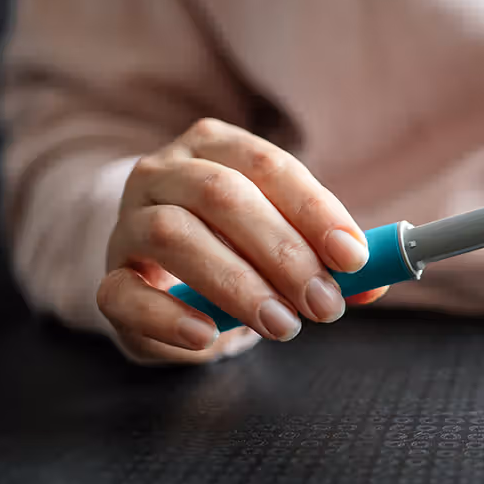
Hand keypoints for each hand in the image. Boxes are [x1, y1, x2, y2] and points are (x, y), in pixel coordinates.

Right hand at [98, 118, 386, 363]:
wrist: (157, 268)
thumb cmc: (232, 245)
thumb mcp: (282, 240)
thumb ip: (326, 257)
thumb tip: (376, 283)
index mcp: (215, 147)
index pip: (268, 166)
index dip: (314, 210)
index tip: (352, 257)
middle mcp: (163, 173)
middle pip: (222, 196)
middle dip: (283, 253)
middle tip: (324, 303)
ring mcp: (127, 222)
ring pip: (172, 235)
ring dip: (236, 283)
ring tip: (282, 324)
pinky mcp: (107, 278)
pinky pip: (122, 293)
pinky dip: (168, 316)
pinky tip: (207, 335)